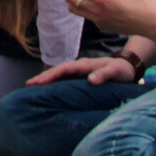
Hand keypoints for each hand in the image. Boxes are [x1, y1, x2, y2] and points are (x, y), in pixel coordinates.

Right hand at [27, 56, 141, 86]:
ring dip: (47, 80)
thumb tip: (90, 80)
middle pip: (58, 71)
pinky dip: (55, 84)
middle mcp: (79, 67)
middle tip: (28, 84)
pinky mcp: (81, 78)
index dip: (51, 75)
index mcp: (85, 65)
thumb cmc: (121, 71)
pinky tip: (48, 91)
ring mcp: (79, 73)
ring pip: (60, 75)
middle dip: (43, 77)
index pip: (64, 69)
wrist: (128, 68)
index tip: (38, 81)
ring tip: (33, 88)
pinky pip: (65, 80)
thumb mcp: (115, 72)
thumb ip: (104, 74)